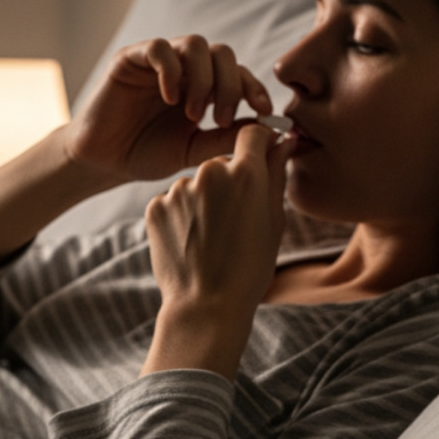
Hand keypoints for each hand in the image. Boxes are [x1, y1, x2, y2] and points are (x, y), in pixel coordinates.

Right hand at [65, 36, 273, 182]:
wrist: (104, 162)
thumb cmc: (146, 155)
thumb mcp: (194, 151)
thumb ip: (226, 138)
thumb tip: (269, 130)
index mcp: (202, 87)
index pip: (237, 73)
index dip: (254, 87)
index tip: (264, 111)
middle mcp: (183, 68)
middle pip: (223, 53)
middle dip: (230, 85)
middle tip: (220, 119)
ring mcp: (157, 61)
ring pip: (196, 44)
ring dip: (203, 79)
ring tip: (194, 114)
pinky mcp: (130, 59)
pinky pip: (159, 48)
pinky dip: (172, 72)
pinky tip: (171, 99)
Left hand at [142, 124, 289, 377]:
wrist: (206, 306)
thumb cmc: (250, 268)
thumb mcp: (274, 221)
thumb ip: (276, 174)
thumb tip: (284, 141)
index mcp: (245, 173)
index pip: (252, 133)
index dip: (258, 143)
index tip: (261, 157)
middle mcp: (209, 172)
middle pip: (222, 162)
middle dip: (230, 182)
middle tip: (236, 221)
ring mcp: (178, 189)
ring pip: (196, 183)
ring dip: (204, 200)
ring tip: (211, 238)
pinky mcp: (155, 206)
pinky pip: (173, 201)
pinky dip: (182, 216)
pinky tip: (191, 242)